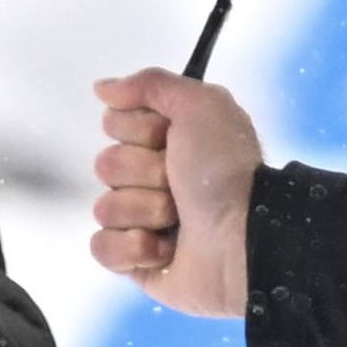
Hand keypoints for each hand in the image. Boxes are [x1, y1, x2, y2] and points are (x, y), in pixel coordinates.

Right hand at [90, 68, 262, 317]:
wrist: (244, 239)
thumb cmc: (225, 171)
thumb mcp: (201, 105)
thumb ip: (151, 84)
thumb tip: (103, 89)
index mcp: (169, 140)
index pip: (115, 123)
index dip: (139, 130)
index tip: (170, 137)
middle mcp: (154, 177)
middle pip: (106, 164)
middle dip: (144, 173)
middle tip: (179, 184)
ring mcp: (143, 221)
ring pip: (105, 207)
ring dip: (145, 211)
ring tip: (179, 220)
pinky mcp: (136, 262)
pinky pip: (103, 248)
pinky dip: (134, 249)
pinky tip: (164, 250)